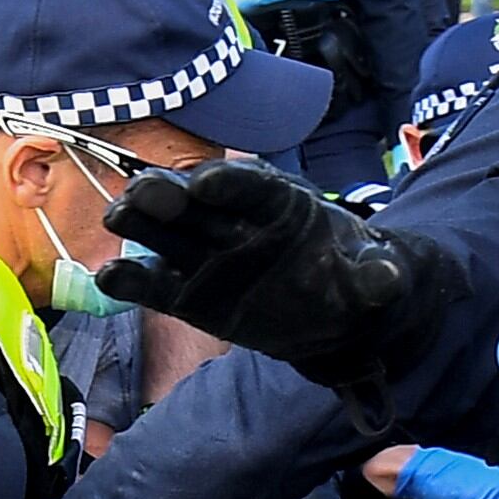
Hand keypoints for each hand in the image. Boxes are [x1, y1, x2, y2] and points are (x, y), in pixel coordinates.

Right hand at [98, 160, 449, 389]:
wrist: (335, 317)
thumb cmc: (352, 279)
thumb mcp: (374, 277)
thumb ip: (376, 273)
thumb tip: (388, 277)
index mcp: (278, 203)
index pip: (251, 185)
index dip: (229, 181)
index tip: (206, 183)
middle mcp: (233, 221)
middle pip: (194, 200)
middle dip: (170, 192)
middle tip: (147, 194)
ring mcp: (207, 256)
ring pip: (165, 232)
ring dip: (141, 222)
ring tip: (116, 216)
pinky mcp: (189, 294)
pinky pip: (155, 284)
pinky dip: (131, 279)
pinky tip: (111, 275)